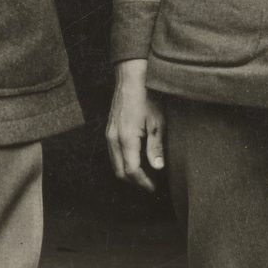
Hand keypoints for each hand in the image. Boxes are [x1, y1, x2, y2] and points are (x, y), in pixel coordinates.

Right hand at [106, 61, 166, 191]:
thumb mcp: (157, 123)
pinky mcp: (109, 130)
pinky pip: (113, 154)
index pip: (131, 170)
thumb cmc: (147, 98)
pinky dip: (123, 162)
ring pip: (115, 163)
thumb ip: (156, 147)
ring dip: (128, 173)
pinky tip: (136, 160)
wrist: (131, 79)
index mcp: (126, 138)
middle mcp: (113, 139)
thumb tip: (158, 167)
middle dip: (135, 181)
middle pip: (120, 171)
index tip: (154, 187)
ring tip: (145, 175)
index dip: (143, 182)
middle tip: (150, 185)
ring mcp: (109, 134)